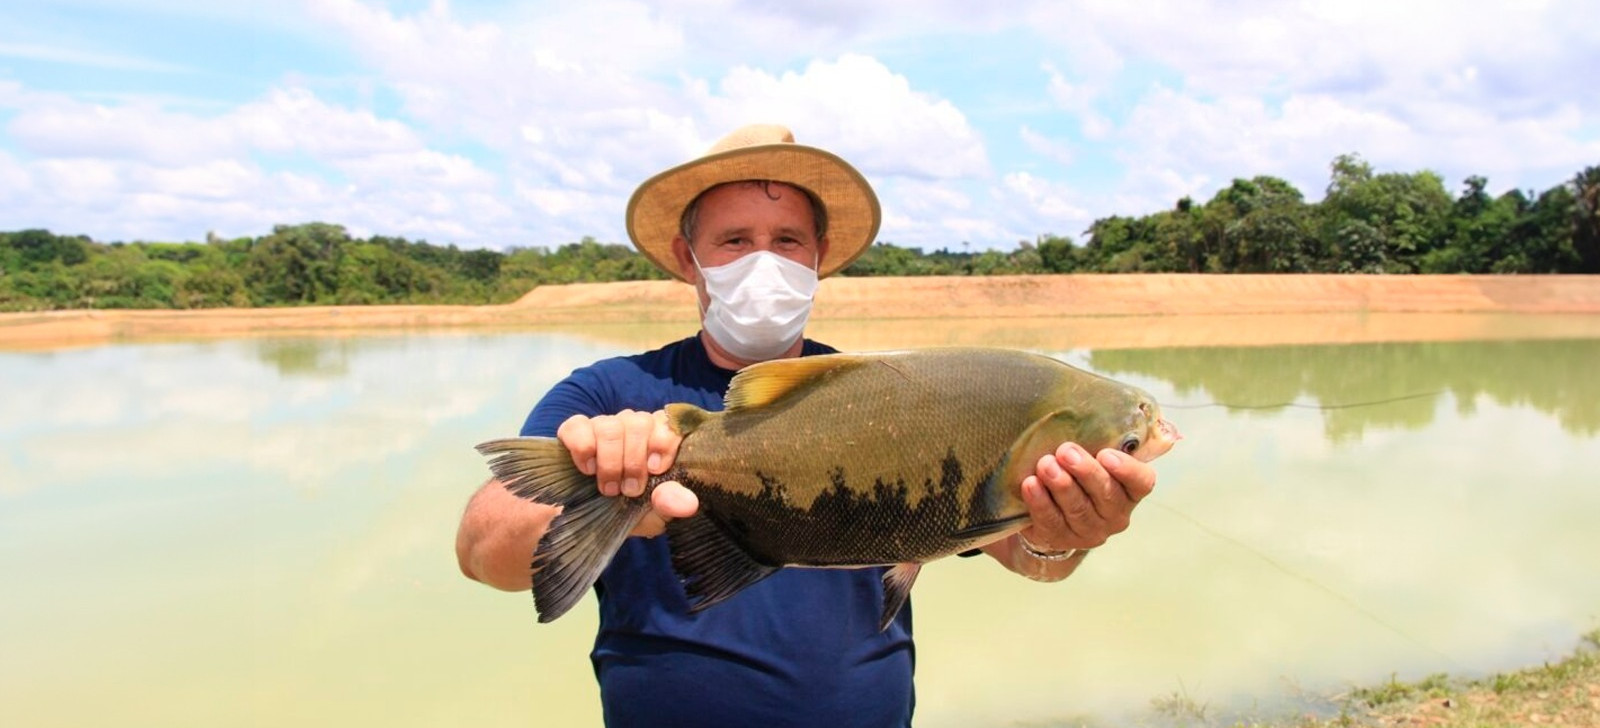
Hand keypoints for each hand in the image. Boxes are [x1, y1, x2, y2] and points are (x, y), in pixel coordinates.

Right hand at [556, 409, 695, 536]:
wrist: (592, 522)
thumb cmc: (632, 511)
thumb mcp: (655, 513)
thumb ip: (671, 503)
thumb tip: (689, 503)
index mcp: (659, 437)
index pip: (668, 422)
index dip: (663, 442)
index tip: (656, 470)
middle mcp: (633, 426)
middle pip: (639, 423)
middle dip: (634, 461)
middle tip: (629, 490)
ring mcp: (604, 425)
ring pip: (610, 426)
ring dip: (610, 461)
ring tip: (608, 488)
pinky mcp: (575, 431)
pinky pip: (578, 426)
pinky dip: (583, 447)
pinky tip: (588, 469)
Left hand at [1017, 442, 1156, 551]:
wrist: (1048, 514)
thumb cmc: (1076, 474)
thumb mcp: (1091, 458)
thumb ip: (1098, 440)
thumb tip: (1088, 402)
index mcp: (1129, 491)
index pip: (1142, 482)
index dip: (1127, 470)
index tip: (1106, 453)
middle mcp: (1114, 515)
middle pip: (1106, 494)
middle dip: (1085, 471)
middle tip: (1066, 451)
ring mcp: (1088, 531)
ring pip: (1078, 509)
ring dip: (1061, 485)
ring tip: (1046, 465)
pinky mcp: (1060, 539)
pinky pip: (1051, 521)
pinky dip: (1040, 502)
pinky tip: (1031, 484)